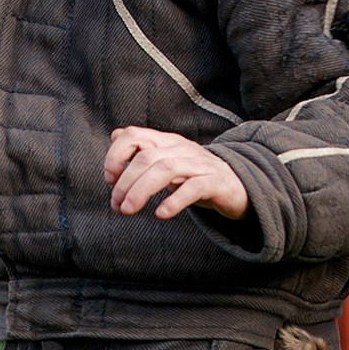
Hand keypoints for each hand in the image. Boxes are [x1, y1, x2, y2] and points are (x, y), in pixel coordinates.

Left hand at [103, 126, 249, 220]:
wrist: (238, 185)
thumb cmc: (196, 175)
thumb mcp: (168, 160)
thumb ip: (143, 149)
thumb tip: (116, 135)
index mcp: (166, 142)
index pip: (134, 135)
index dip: (116, 154)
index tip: (110, 179)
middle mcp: (181, 148)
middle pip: (146, 157)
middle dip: (125, 182)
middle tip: (117, 205)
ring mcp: (199, 164)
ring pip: (166, 170)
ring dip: (141, 191)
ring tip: (129, 210)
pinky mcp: (215, 182)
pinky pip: (193, 188)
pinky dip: (174, 201)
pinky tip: (161, 214)